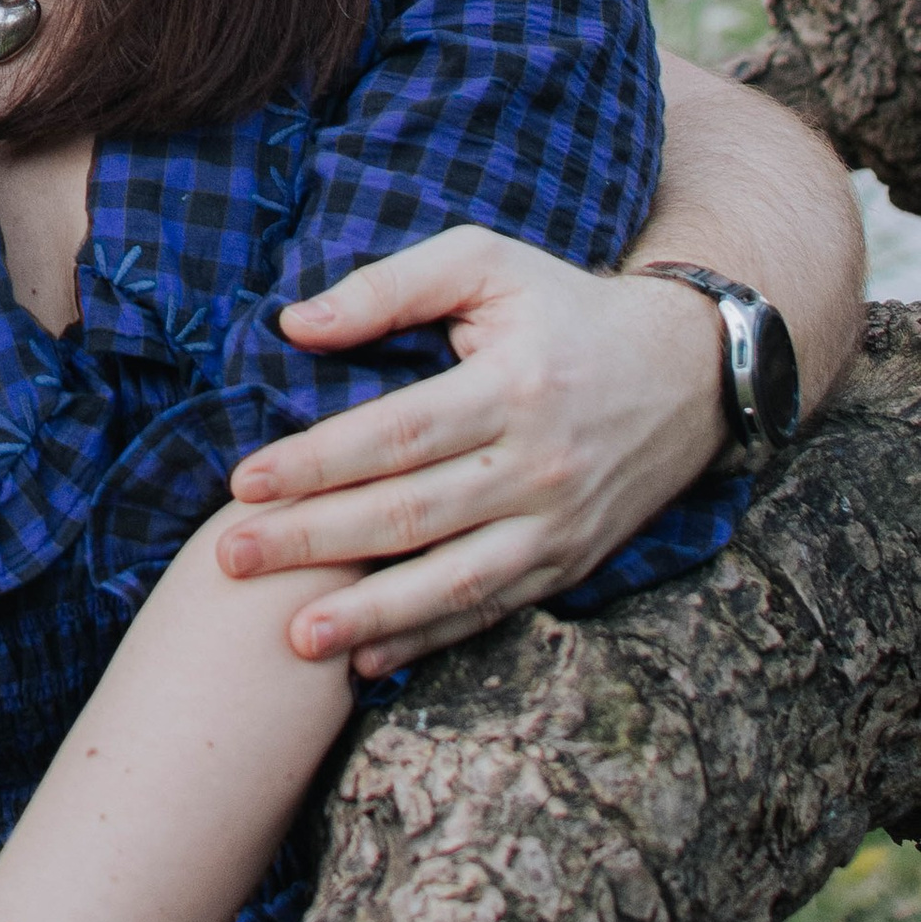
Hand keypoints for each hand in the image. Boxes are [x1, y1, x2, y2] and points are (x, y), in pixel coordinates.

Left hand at [221, 225, 727, 675]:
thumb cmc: (564, 306)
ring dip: (369, 613)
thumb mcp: (485, 263)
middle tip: (232, 556)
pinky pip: (491, 609)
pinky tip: (367, 658)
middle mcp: (539, 464)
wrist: (689, 372)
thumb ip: (389, 286)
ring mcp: (558, 524)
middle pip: (409, 513)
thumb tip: (294, 325)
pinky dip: (428, 638)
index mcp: (512, 386)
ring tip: (294, 635)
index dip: (316, 462)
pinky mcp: (570, 562)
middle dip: (314, 540)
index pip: (395, 434)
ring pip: (452, 580)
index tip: (244, 481)